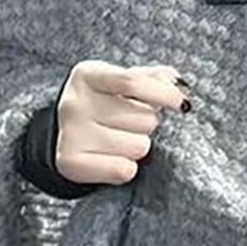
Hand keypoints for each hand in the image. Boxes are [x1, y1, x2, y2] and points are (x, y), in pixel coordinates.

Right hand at [54, 61, 191, 186]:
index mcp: (88, 75)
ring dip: (137, 146)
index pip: (133, 82)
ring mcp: (71, 133)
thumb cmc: (103, 103)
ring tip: (119, 140)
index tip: (183, 105)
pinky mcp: (70, 163)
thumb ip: (152, 78)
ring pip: (139, 147)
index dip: (164, 94)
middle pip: (144, 119)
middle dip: (146, 124)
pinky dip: (126, 168)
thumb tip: (179, 85)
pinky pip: (124, 170)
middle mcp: (74, 103)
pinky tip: (111, 158)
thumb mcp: (121, 82)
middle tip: (129, 123)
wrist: (63, 133)